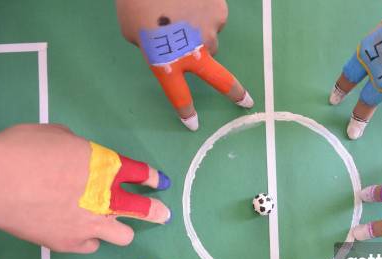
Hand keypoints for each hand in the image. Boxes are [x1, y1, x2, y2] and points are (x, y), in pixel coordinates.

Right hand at [0, 124, 170, 252]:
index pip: (141, 173)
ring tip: (110, 225)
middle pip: (145, 210)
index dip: (153, 179)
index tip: (160, 183)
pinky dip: (86, 239)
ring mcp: (91, 224)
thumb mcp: (58, 137)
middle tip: (161, 214)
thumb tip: (76, 156)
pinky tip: (76, 233)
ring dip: (119, 229)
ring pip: (123, 236)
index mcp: (107, 166)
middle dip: (156, 212)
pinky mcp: (71, 243)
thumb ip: (77, 151)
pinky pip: (90, 245)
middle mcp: (107, 198)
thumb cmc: (24, 150)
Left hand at [115, 0, 253, 130]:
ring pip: (210, 38)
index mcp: (168, 63)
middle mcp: (195, 54)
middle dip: (236, 93)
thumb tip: (169, 43)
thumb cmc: (136, 3)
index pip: (179, 95)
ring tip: (181, 11)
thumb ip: (154, 46)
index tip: (193, 123)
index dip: (186, 111)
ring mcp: (211, 32)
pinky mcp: (220, 12)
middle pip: (222, 81)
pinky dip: (202, 11)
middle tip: (246, 101)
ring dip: (199, 32)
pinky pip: (212, 17)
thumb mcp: (135, 32)